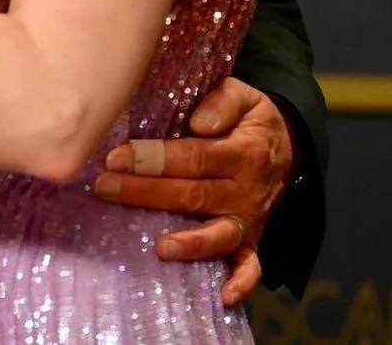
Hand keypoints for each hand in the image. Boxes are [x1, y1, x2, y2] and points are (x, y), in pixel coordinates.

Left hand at [91, 78, 291, 305]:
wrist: (285, 145)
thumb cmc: (249, 118)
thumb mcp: (244, 95)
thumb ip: (222, 101)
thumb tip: (199, 123)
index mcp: (242, 151)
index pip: (194, 157)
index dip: (154, 159)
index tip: (116, 158)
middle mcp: (246, 189)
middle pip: (194, 195)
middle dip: (147, 193)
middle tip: (106, 188)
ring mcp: (249, 218)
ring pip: (218, 234)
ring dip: (189, 243)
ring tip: (158, 247)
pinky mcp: (252, 239)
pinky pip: (250, 264)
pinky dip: (241, 281)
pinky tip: (224, 296)